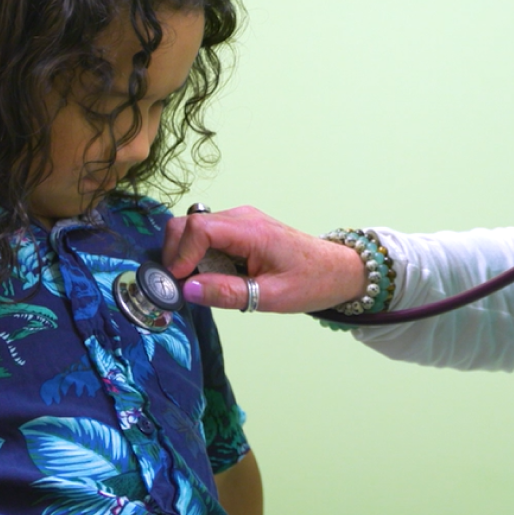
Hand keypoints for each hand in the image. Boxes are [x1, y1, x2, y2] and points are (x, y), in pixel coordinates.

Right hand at [163, 206, 366, 312]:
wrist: (337, 270)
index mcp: (251, 231)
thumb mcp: (270, 296)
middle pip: (187, 223)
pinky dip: (198, 256)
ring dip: (187, 256)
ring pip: (193, 229)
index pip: (198, 228)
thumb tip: (188, 290)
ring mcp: (240, 220)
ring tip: (200, 285)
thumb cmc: (311, 282)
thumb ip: (228, 293)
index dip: (181, 254)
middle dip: (176, 254)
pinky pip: (206, 236)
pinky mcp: (239, 229)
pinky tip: (212, 277)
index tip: (179, 283)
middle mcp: (242, 218)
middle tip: (181, 286)